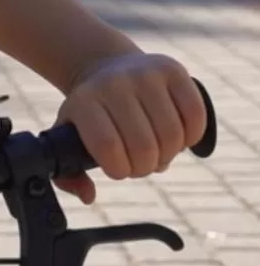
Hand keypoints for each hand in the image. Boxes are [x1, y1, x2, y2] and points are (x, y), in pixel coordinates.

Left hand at [53, 52, 207, 204]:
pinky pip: (195, 116)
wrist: (106, 69)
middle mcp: (113, 83)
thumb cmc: (92, 115)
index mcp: (84, 101)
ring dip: (168, 155)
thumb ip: (69, 175)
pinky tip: (176, 136)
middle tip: (139, 163)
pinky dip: (191, 137)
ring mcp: (144, 74)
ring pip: (172, 135)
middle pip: (143, 146)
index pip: (107, 146)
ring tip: (156, 150)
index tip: (118, 168)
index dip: (119, 169)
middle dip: (145, 168)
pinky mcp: (173, 71)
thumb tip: (89, 196)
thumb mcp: (70, 138)